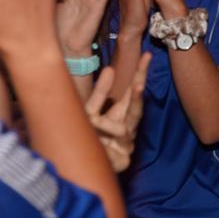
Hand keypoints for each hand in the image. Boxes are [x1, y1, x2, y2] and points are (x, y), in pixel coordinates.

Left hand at [84, 53, 150, 171]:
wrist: (72, 161)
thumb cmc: (83, 134)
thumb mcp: (89, 109)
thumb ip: (100, 92)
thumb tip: (111, 70)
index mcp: (120, 114)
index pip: (133, 91)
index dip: (139, 74)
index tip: (146, 56)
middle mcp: (126, 128)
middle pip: (137, 107)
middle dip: (139, 91)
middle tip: (141, 79)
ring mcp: (126, 145)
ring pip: (123, 128)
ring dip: (106, 124)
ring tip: (93, 124)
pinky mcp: (123, 160)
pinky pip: (111, 148)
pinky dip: (103, 142)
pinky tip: (100, 145)